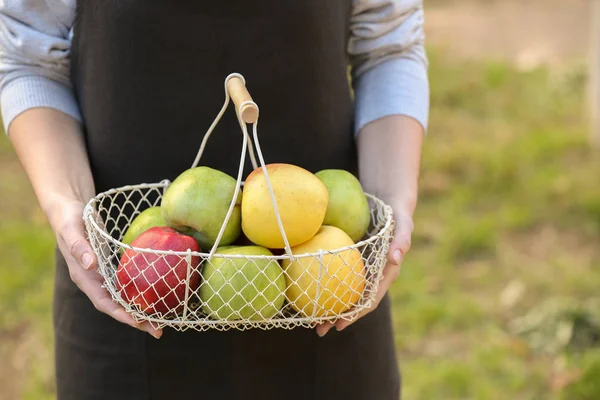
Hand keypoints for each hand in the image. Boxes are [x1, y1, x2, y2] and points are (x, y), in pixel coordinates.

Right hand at [49, 198, 162, 338]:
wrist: (69, 210)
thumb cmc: (70, 218)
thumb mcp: (72, 229)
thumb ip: (79, 246)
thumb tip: (90, 264)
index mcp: (83, 277)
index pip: (103, 302)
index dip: (120, 314)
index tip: (137, 322)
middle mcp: (93, 280)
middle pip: (116, 306)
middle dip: (136, 319)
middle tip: (158, 330)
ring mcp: (102, 276)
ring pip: (122, 298)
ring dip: (140, 309)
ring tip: (161, 320)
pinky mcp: (110, 268)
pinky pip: (126, 284)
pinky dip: (139, 291)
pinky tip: (156, 294)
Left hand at [316, 204, 413, 336]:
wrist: (390, 200)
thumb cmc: (397, 212)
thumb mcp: (402, 222)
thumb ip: (402, 239)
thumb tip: (396, 258)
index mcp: (386, 273)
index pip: (370, 299)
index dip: (355, 313)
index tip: (340, 324)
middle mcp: (374, 275)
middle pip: (355, 302)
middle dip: (338, 318)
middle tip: (319, 329)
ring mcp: (362, 269)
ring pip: (345, 292)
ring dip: (330, 306)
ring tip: (309, 318)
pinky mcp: (352, 260)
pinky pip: (339, 275)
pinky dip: (325, 284)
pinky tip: (307, 286)